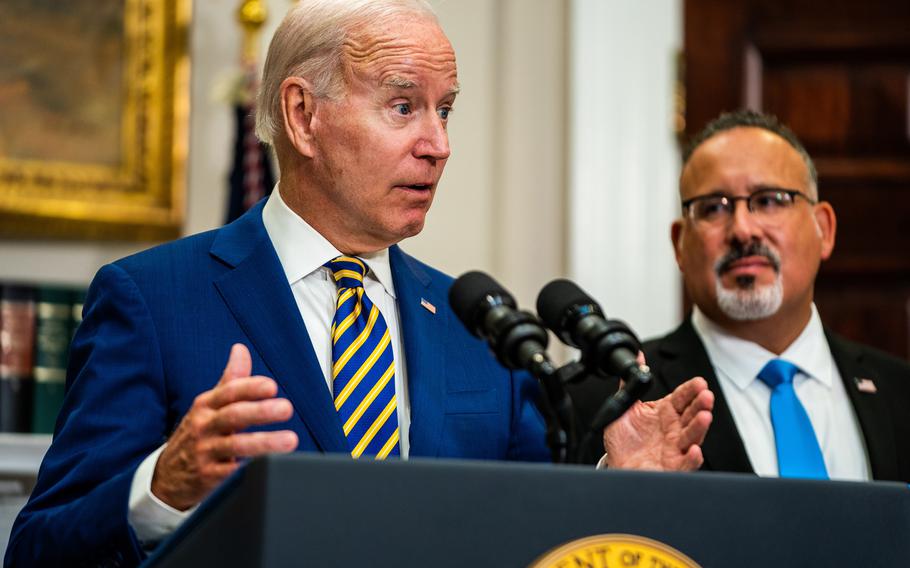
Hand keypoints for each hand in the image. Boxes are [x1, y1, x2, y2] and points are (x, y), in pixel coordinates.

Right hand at [151, 344, 298, 509]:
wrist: (166, 476)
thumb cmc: (197, 434)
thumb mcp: (208, 405)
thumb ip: (230, 380)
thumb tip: (241, 349)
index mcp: (206, 405)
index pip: (229, 392)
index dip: (250, 388)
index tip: (272, 386)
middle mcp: (205, 427)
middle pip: (233, 416)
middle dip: (261, 411)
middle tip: (286, 408)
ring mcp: (206, 452)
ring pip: (236, 446)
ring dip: (265, 443)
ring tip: (290, 440)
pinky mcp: (209, 477)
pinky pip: (231, 473)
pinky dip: (249, 468)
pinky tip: (269, 465)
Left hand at [602, 376, 713, 470]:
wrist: (618, 466)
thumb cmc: (625, 440)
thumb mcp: (624, 407)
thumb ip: (631, 382)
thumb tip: (637, 357)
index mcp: (665, 413)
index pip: (681, 398)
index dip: (690, 390)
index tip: (699, 383)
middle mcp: (674, 429)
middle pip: (691, 415)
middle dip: (700, 405)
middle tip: (706, 396)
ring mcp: (676, 448)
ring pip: (692, 437)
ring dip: (700, 427)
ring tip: (704, 416)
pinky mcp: (674, 466)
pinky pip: (686, 463)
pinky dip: (692, 458)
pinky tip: (694, 450)